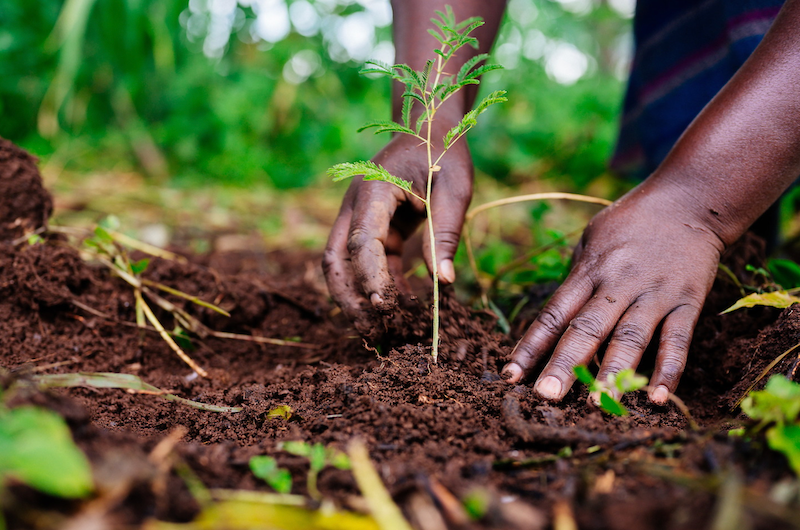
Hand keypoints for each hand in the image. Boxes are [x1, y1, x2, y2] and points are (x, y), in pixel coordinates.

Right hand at [323, 121, 472, 334]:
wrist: (430, 127)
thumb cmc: (444, 152)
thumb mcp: (454, 188)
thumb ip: (445, 233)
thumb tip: (444, 283)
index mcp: (374, 190)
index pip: (361, 241)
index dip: (369, 276)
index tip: (385, 306)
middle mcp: (357, 205)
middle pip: (335, 258)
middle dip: (348, 297)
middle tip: (372, 330)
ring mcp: (360, 217)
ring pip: (343, 264)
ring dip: (357, 296)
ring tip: (381, 329)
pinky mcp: (374, 227)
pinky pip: (367, 262)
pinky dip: (378, 285)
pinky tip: (400, 306)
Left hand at [501, 181, 725, 404]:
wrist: (688, 200)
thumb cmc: (629, 223)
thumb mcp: (592, 241)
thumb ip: (576, 281)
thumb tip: (556, 325)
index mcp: (588, 270)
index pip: (553, 313)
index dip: (531, 346)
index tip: (511, 376)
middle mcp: (618, 284)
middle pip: (587, 329)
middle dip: (565, 364)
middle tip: (546, 397)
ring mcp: (654, 294)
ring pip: (630, 338)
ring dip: (613, 373)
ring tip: (598, 405)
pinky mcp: (687, 301)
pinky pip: (677, 339)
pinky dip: (669, 369)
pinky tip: (658, 398)